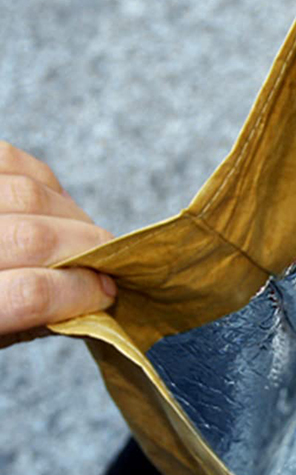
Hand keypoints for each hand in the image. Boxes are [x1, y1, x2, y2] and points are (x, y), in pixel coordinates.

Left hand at [0, 142, 115, 344]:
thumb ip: (32, 316)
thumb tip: (93, 295)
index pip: (30, 294)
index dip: (78, 292)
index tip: (105, 293)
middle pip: (33, 238)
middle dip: (86, 249)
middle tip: (106, 261)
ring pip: (28, 193)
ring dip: (70, 216)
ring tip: (79, 235)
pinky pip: (10, 158)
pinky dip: (42, 181)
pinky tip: (49, 202)